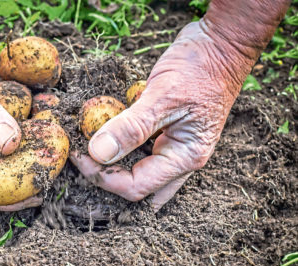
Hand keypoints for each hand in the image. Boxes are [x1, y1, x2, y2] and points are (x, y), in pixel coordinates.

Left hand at [70, 21, 254, 210]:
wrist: (222, 44)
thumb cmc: (201, 66)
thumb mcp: (163, 94)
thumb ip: (132, 126)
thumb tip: (98, 153)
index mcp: (185, 157)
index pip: (136, 186)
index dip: (103, 176)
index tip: (79, 154)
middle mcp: (180, 159)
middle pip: (136, 187)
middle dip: (106, 178)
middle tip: (81, 156)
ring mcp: (173, 147)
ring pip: (136, 171)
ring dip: (111, 163)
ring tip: (86, 145)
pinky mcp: (164, 133)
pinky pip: (137, 150)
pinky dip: (118, 145)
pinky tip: (102, 132)